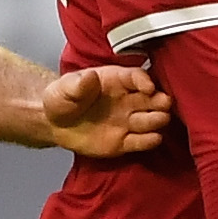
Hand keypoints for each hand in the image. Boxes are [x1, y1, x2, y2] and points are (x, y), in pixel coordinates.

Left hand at [41, 64, 170, 157]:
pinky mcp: (124, 142)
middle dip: (160, 101)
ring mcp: (128, 121)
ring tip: (159, 120)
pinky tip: (154, 138)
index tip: (149, 87)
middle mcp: (128, 100)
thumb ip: (78, 84)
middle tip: (163, 105)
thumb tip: (90, 77)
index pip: (136, 77)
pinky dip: (150, 141)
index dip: (144, 81)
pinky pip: (141, 142)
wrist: (54, 124)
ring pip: (151, 120)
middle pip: (152, 98)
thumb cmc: (62, 98)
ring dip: (157, 119)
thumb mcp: (65, 88)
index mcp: (116, 81)